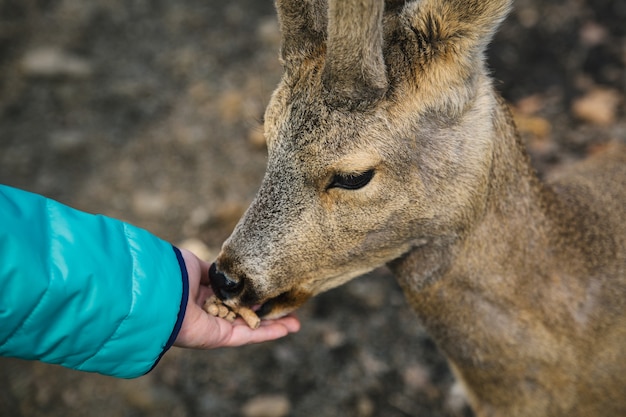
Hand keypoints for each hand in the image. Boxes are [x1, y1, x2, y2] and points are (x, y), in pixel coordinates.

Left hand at [173, 248, 299, 348]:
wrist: (160, 290)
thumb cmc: (174, 273)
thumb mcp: (198, 266)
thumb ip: (218, 273)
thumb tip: (234, 271)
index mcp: (201, 294)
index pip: (232, 297)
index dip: (251, 295)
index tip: (271, 289)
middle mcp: (209, 313)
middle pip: (244, 315)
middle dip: (267, 313)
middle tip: (289, 309)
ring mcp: (214, 327)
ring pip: (250, 327)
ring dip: (274, 326)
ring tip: (296, 323)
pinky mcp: (218, 338)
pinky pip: (247, 335)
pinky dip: (268, 333)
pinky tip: (287, 328)